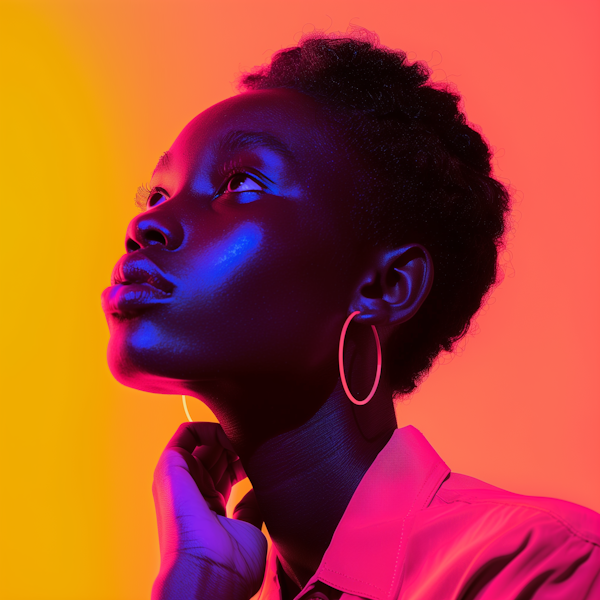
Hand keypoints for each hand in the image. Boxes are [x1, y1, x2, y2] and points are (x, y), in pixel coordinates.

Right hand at [151, 422, 267, 599]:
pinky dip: (210, 426)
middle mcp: (194, 490)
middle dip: (241, 442)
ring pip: (205, 440)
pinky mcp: (170, 467)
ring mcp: (181, 479)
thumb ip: (252, 506)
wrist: (209, 576)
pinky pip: (186, 432)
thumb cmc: (230, 565)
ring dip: (228, 432)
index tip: (270, 455)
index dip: (249, 456)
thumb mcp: (250, 530)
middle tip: (262, 443)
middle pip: (218, 451)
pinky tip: (232, 433)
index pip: (228, 469)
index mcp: (210, 505)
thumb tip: (264, 489)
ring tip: (249, 437)